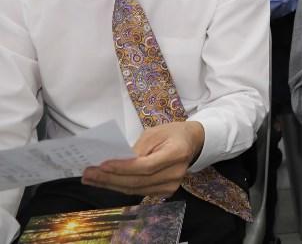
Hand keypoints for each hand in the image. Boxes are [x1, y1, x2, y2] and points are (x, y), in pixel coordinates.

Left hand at [81, 121, 204, 196]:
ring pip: (135, 189)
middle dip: (109, 178)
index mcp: (177, 153)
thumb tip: (113, 162)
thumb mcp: (154, 132)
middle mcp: (176, 173)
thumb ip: (136, 148)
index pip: (146, 166)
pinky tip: (105, 182)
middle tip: (88, 173)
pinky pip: (138, 191)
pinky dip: (120, 187)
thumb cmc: (171, 133)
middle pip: (138, 181)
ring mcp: (172, 185)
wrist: (190, 142)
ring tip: (90, 178)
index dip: (123, 168)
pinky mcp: (165, 192)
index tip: (102, 165)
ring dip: (110, 185)